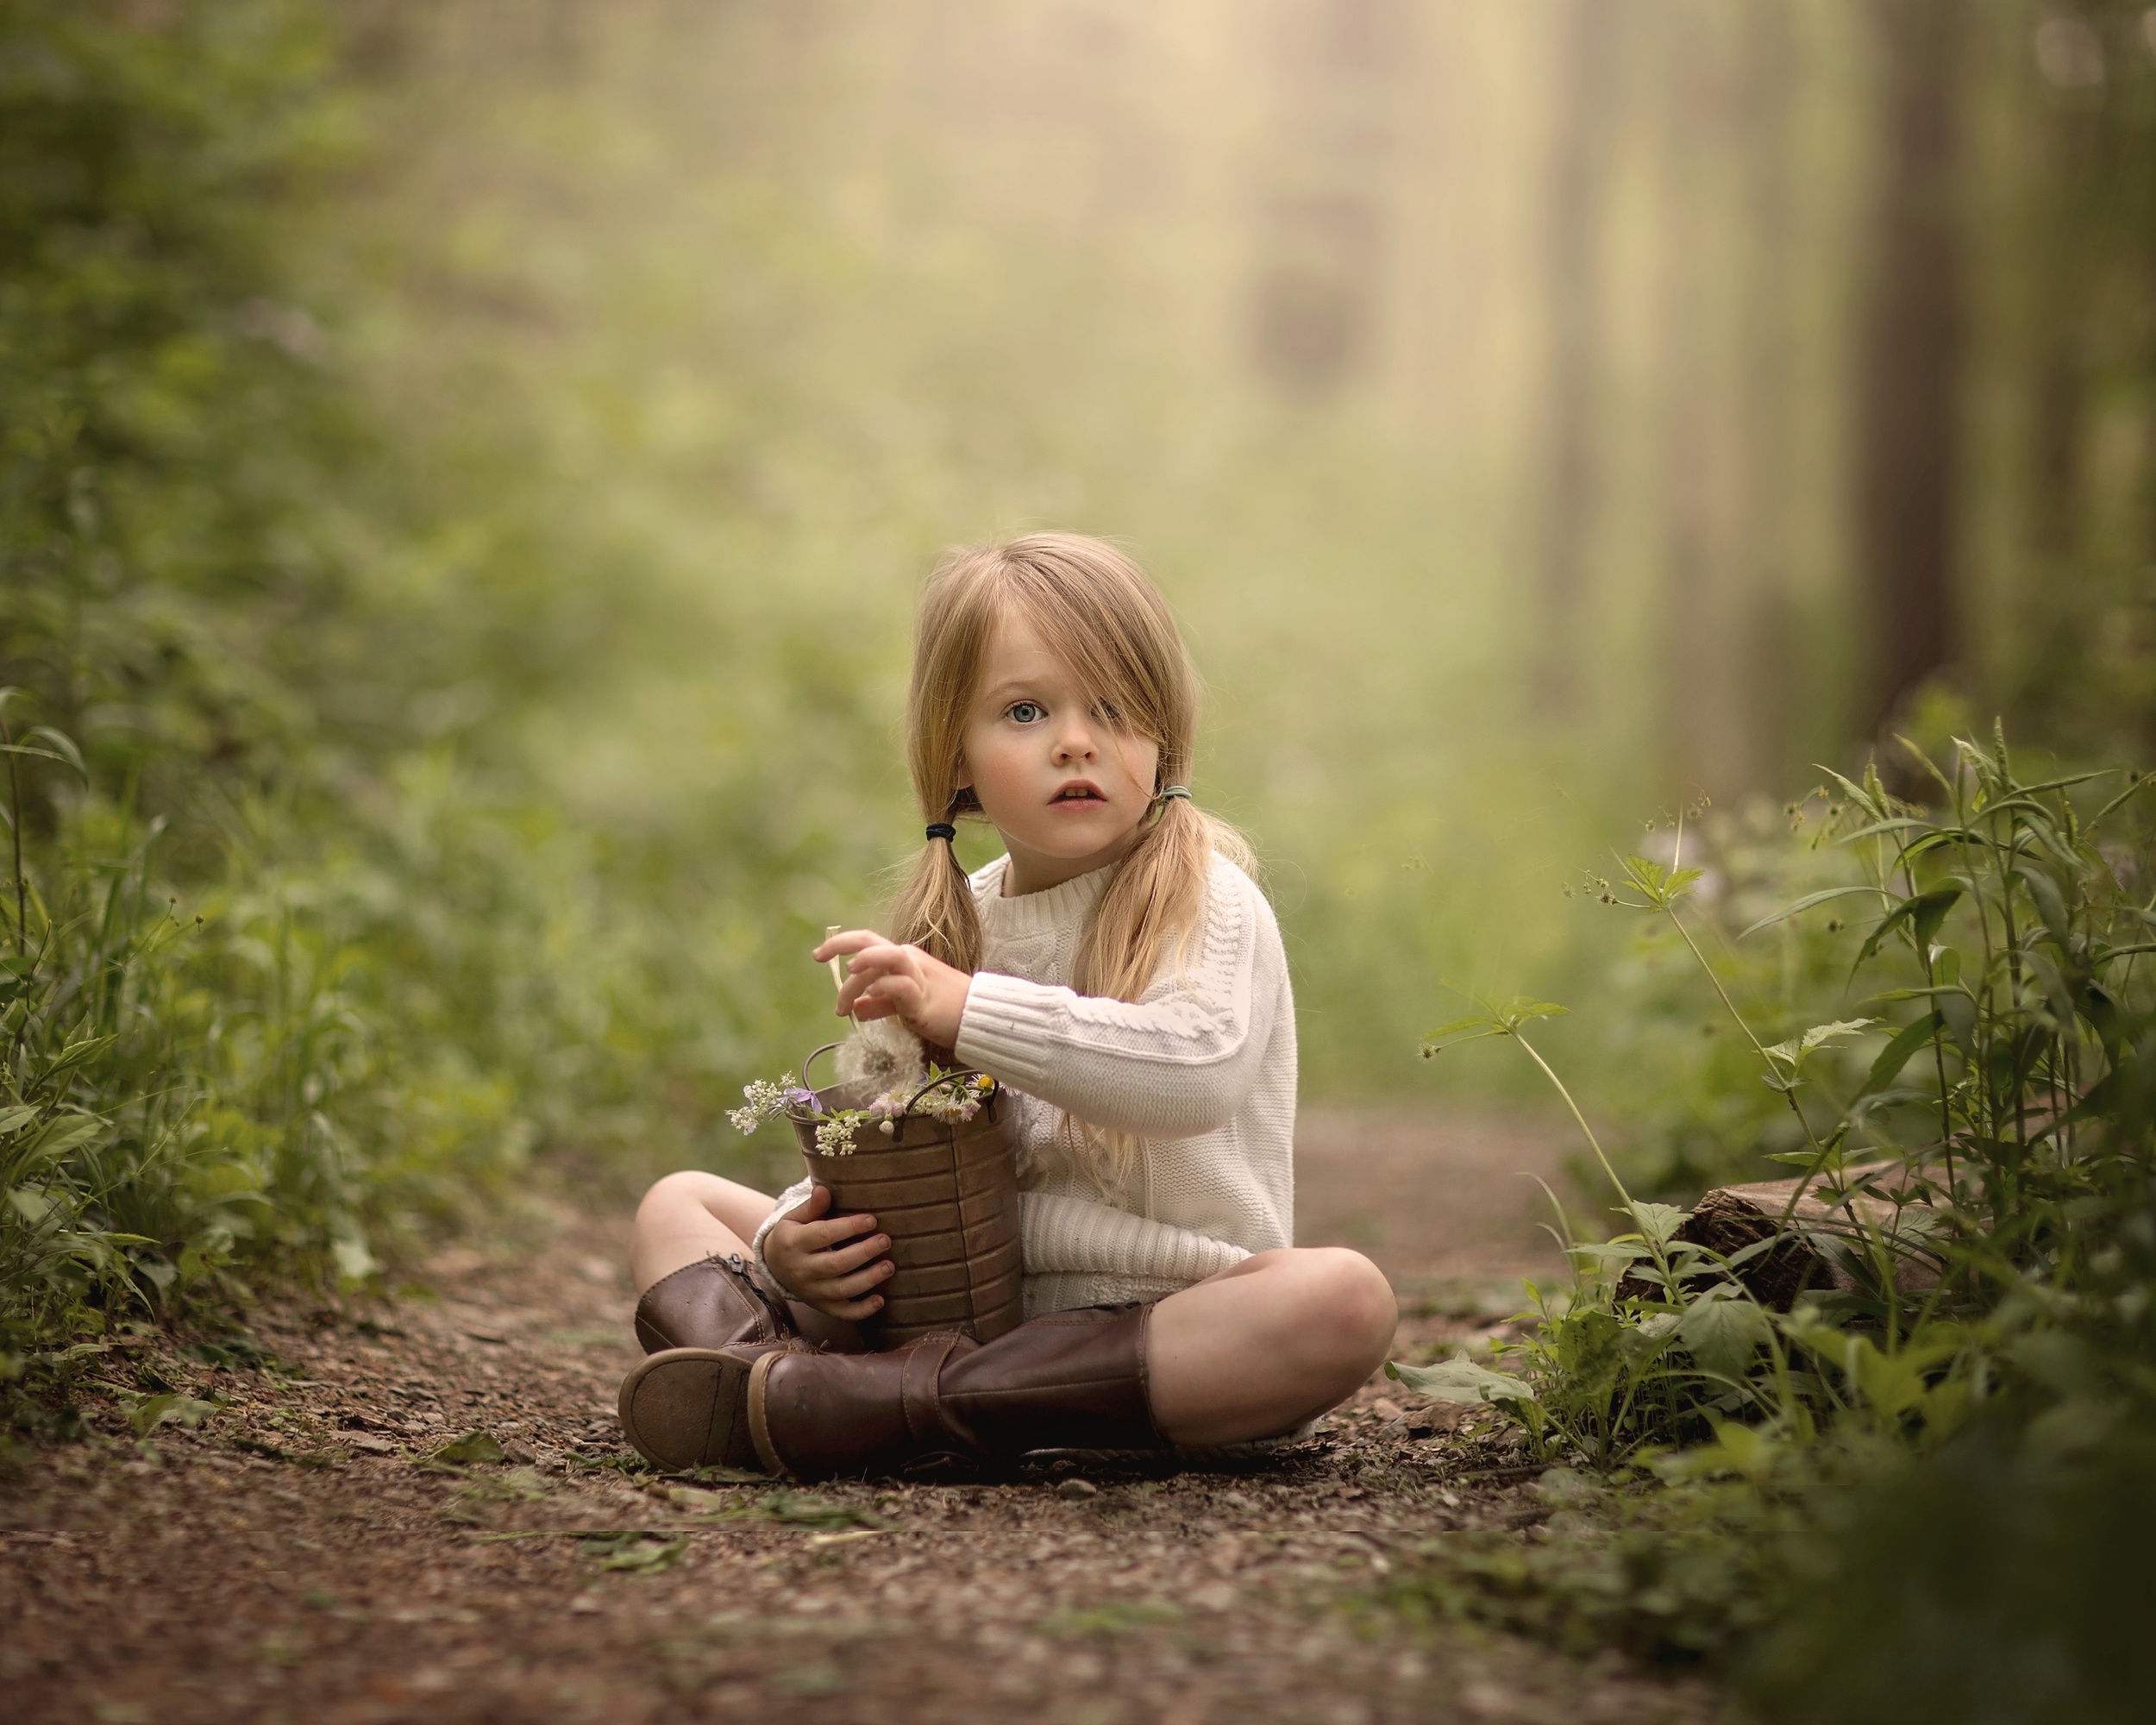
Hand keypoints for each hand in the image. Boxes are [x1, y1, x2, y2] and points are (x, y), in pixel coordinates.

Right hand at [763, 1184, 892, 1319]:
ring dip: (868, 1280)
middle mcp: (800, 1270)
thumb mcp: (794, 1217)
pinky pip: (842, 1313)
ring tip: (889, 1266)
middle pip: (834, 1264)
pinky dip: (862, 1310)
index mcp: (793, 1243)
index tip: (872, 1219)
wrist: (774, 1265)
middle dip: (863, 1253)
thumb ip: (812, 1206)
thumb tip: (824, 1190)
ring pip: (841, 1290)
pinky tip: (881, 1300)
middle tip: (885, 1240)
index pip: (823, 1235)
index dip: (849, 1227)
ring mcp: (811, 1291)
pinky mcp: (821, 1306)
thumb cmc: (793, 1234)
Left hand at [813, 928, 971, 1048]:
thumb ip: (881, 1005)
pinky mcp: (924, 997)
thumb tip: (857, 1008)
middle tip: (819, 958)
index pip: (868, 943)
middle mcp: (908, 961)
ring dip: (860, 971)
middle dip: (841, 945)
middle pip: (870, 942)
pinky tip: (868, 1000)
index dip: (841, 944)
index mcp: (903, 960)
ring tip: (846, 989)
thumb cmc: (945, 1009)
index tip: (818, 955)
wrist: (979, 1017)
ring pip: (885, 958)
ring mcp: (917, 976)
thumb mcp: (905, 1005)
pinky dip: (882, 987)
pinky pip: (900, 985)